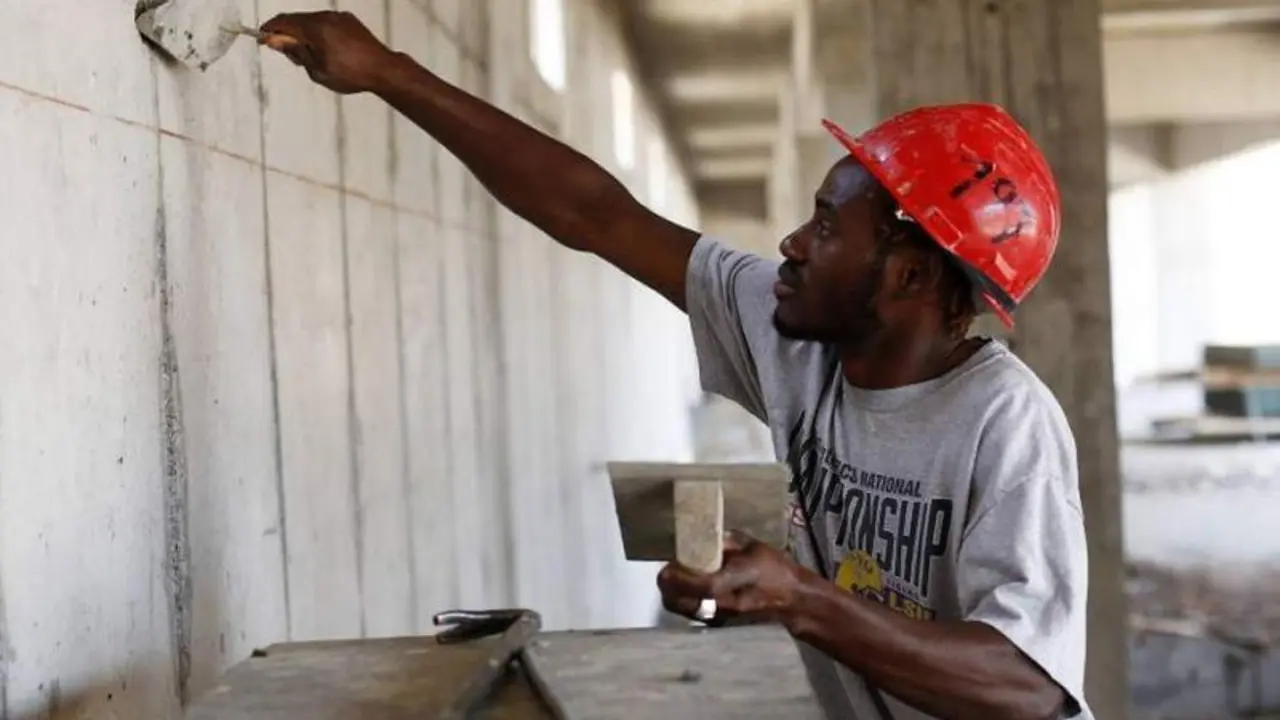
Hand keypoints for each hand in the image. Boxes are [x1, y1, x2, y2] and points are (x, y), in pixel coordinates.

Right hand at [259, 11, 399, 93]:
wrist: (383, 69)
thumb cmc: (352, 74)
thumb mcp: (317, 70)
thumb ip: (295, 53)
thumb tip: (276, 41)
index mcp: (315, 28)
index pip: (284, 22)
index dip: (269, 30)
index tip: (262, 38)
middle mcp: (326, 17)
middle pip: (297, 20)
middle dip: (287, 34)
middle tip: (286, 52)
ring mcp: (339, 17)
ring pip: (312, 21)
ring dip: (304, 34)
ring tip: (309, 57)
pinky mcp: (349, 21)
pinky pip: (326, 23)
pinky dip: (319, 33)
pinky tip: (324, 50)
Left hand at [657, 530, 805, 624]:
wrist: (795, 604)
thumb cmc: (777, 571)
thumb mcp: (753, 547)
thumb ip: (725, 542)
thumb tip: (700, 535)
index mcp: (739, 580)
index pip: (705, 585)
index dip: (680, 577)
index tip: (668, 565)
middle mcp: (727, 605)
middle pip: (682, 603)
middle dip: (668, 587)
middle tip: (669, 570)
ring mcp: (722, 619)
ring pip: (684, 611)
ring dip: (674, 595)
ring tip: (680, 578)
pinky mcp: (721, 627)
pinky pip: (693, 615)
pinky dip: (686, 602)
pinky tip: (693, 590)